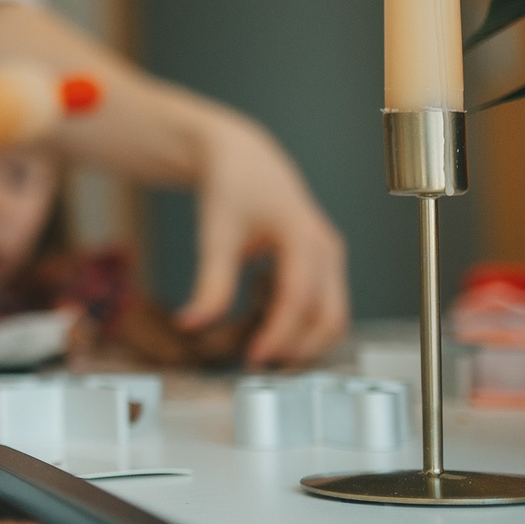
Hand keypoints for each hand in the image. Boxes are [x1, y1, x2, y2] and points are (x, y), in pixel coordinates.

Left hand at [181, 114, 348, 365]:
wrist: (243, 158)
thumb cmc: (233, 185)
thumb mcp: (216, 234)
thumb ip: (209, 283)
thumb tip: (192, 324)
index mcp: (304, 237)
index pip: (299, 300)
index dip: (279, 334)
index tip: (255, 359)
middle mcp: (327, 249)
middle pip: (330, 317)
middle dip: (300, 348)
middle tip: (260, 365)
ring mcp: (330, 257)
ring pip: (332, 316)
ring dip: (304, 341)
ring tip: (261, 351)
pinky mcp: (323, 264)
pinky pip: (323, 305)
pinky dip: (301, 324)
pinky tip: (265, 326)